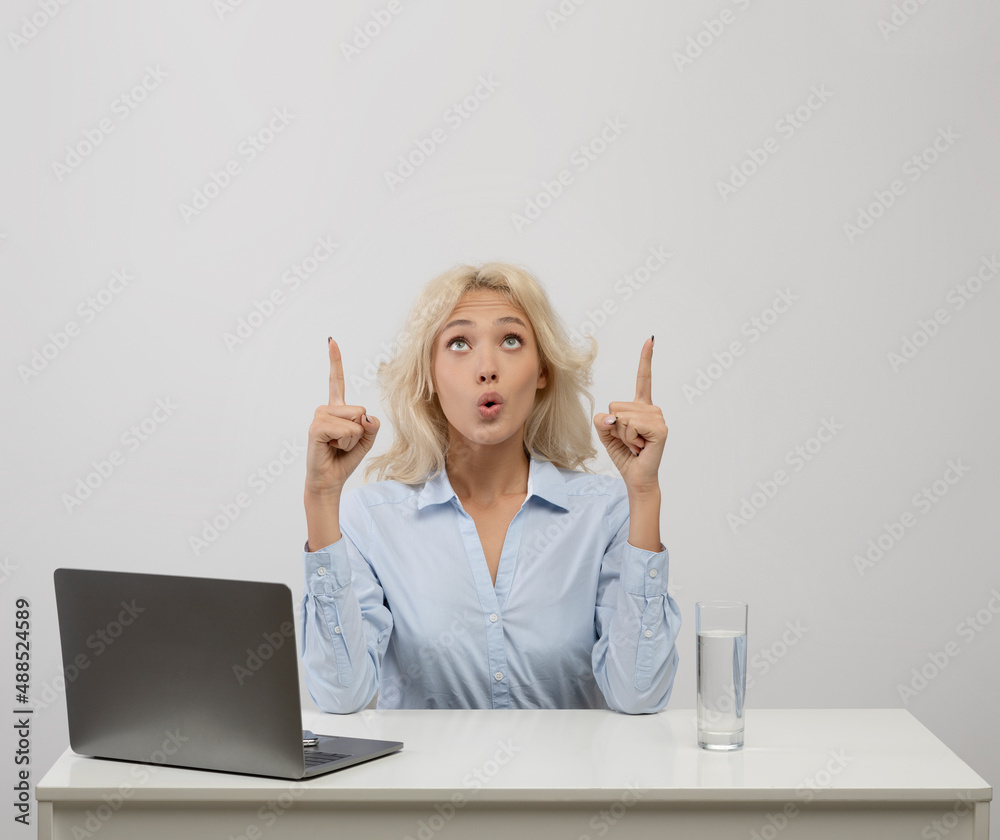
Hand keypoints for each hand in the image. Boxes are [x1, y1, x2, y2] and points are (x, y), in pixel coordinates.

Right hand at [305, 338, 379, 495]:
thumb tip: (367, 416)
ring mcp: (319, 416)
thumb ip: (372, 426)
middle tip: (343, 444)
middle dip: (360, 431)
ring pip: (356, 420)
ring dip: (353, 439)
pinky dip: (347, 442)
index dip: (334, 361)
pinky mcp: (316, 428)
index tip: (331, 341)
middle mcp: (326, 409)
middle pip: (360, 409)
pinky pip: (348, 429)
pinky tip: (332, 447)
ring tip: (337, 446)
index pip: (335, 381)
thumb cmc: (344, 459)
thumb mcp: (366, 440)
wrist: (329, 480)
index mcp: (336, 409)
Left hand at [593, 336, 667, 493]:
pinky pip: (630, 425)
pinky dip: (629, 438)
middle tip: (629, 440)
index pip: (643, 379)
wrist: (636, 476)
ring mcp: (658, 418)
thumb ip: (603, 420)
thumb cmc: (624, 454)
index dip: (646, 359)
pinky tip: (640, 446)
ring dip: (622, 435)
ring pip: (622, 416)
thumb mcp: (606, 433)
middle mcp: (652, 409)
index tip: (650, 339)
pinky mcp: (660, 429)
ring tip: (635, 444)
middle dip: (615, 427)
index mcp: (640, 406)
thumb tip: (612, 417)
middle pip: (616, 405)